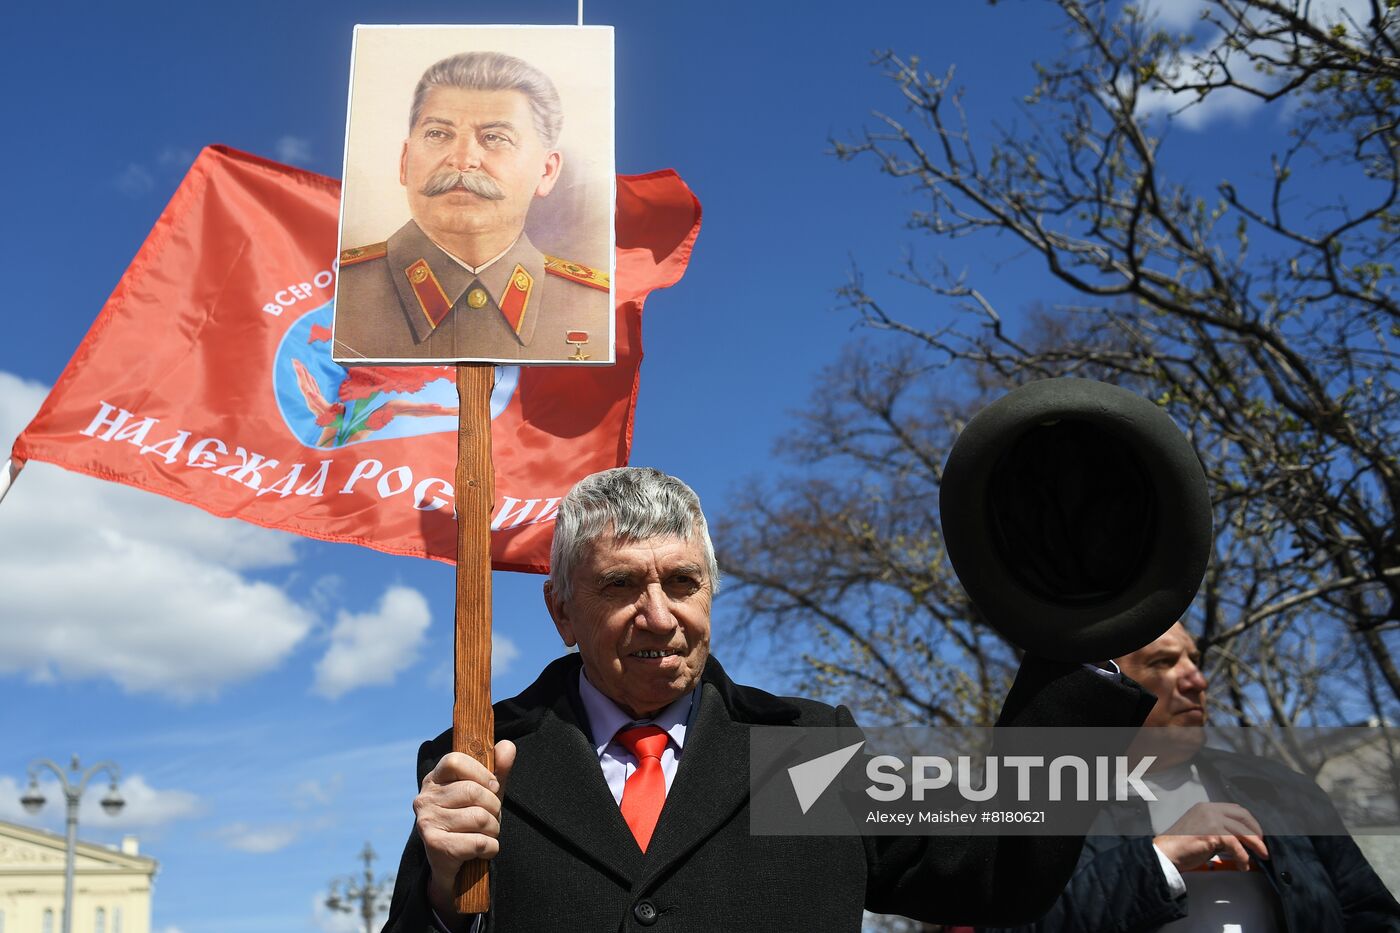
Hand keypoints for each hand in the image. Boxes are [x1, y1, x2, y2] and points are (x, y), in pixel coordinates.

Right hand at [415, 740, 517, 918]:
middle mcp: (425, 798)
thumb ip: (497, 769)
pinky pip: (478, 842)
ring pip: (479, 818)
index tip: (493, 787)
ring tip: (487, 834)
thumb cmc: (469, 822)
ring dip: (494, 830)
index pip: (455, 761)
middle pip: (473, 792)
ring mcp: (427, 821)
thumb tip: (507, 746)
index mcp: (435, 779)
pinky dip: (490, 848)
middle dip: (494, 807)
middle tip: (492, 818)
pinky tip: (484, 850)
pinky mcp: (435, 845)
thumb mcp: (485, 793)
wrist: (451, 865)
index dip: (481, 773)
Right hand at [1153, 801, 1268, 871]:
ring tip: (1260, 856)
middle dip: (1256, 831)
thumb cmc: (1181, 846)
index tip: (1256, 833)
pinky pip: (1236, 845)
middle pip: (1243, 816)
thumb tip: (1238, 842)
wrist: (1166, 853)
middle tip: (1262, 845)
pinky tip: (1242, 864)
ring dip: (1255, 845)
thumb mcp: (1201, 831)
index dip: (1249, 822)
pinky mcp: (1212, 833)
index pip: (1235, 809)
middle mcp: (1209, 810)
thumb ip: (1218, 831)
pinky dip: (1242, 856)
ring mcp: (1211, 820)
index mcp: (1206, 807)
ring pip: (1242, 831)